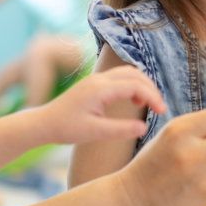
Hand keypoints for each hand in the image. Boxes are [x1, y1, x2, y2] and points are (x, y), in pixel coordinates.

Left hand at [32, 66, 166, 143]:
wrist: (43, 123)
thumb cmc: (66, 129)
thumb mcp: (95, 133)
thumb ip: (121, 129)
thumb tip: (144, 127)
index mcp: (100, 89)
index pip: (135, 85)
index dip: (153, 97)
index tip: (162, 112)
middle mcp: (99, 79)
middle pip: (135, 74)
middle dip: (151, 89)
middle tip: (159, 109)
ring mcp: (96, 79)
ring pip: (127, 73)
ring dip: (142, 85)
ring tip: (149, 105)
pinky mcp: (94, 83)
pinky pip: (119, 77)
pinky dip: (132, 85)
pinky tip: (133, 101)